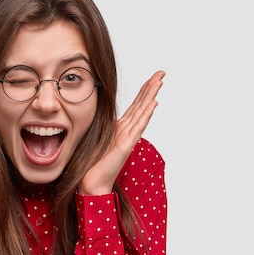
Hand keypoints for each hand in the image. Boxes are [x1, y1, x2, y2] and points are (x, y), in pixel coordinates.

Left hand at [79, 70, 164, 194]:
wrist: (92, 181)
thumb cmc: (93, 163)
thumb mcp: (97, 137)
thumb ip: (103, 126)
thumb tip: (97, 112)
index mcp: (120, 128)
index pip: (135, 105)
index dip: (143, 90)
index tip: (152, 77)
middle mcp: (126, 131)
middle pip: (141, 105)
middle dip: (151, 88)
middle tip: (162, 73)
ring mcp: (128, 137)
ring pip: (142, 112)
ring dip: (151, 96)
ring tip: (159, 82)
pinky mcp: (126, 145)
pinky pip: (138, 127)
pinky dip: (146, 114)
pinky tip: (153, 103)